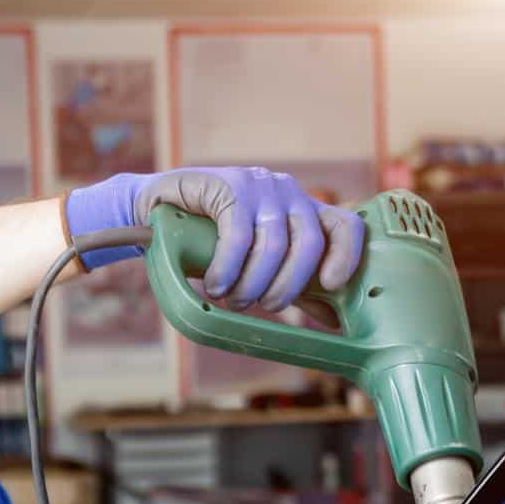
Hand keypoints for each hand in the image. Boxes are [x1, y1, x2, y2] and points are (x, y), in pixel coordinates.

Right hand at [63, 167, 364, 310]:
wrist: (157, 213)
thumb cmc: (213, 244)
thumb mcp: (261, 264)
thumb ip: (297, 284)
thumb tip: (335, 320)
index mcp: (305, 210)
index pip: (346, 226)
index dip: (347, 256)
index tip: (331, 286)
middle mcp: (289, 192)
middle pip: (310, 242)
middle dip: (288, 285)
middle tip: (265, 307)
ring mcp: (259, 185)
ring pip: (274, 242)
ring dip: (253, 282)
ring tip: (234, 300)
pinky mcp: (228, 184)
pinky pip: (238, 234)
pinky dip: (228, 268)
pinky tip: (214, 284)